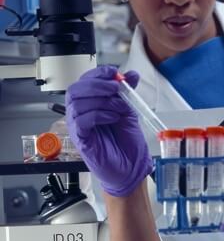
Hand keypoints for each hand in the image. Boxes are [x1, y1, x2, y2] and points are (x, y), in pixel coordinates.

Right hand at [65, 65, 152, 196]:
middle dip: (97, 85)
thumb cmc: (127, 142)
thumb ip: (127, 93)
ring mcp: (78, 126)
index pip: (85, 81)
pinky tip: (112, 118)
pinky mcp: (80, 139)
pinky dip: (98, 115)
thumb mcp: (129, 111)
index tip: (114, 73)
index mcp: (90, 103)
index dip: (98, 73)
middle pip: (75, 90)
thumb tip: (131, 74)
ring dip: (102, 101)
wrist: (131, 167)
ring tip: (119, 108)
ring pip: (77, 103)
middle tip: (116, 89)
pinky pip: (81, 121)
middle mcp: (80, 113)